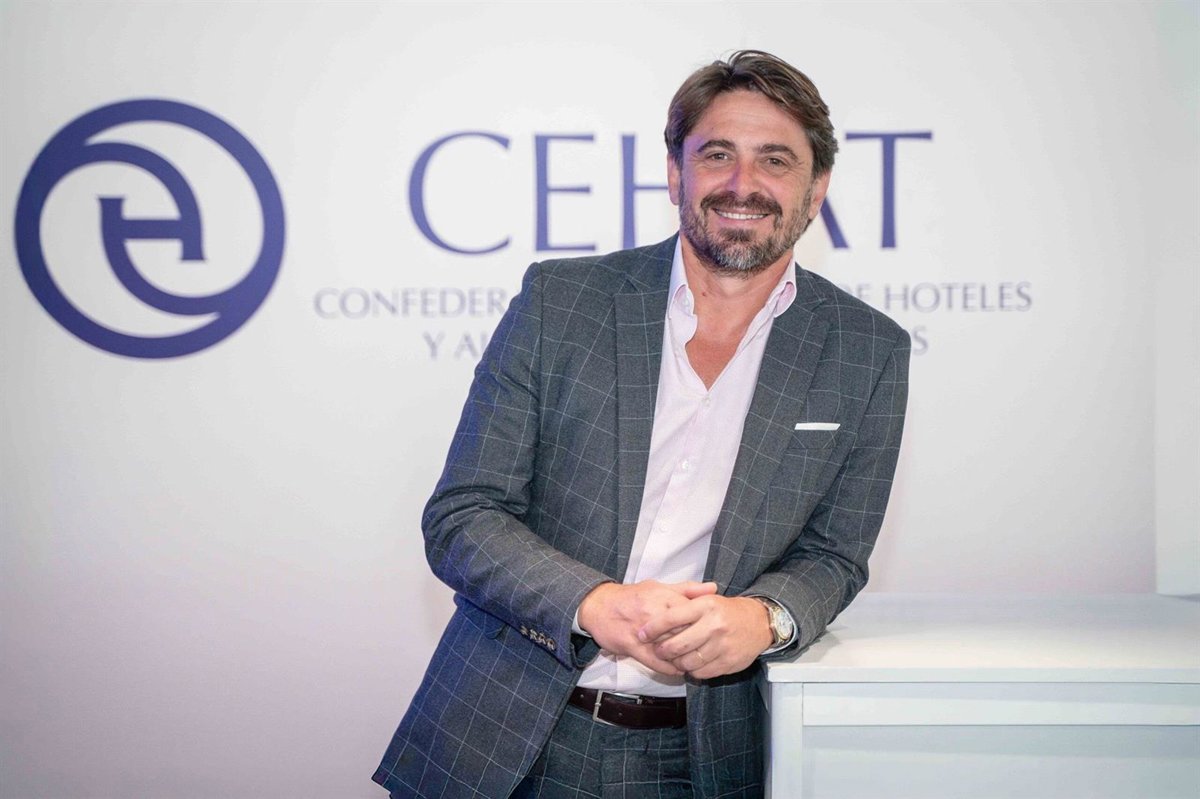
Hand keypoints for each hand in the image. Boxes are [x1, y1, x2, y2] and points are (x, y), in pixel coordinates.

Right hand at [577, 580, 717, 675]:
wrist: (599, 605)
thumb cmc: (632, 596)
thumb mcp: (659, 586)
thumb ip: (687, 589)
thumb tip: (714, 588)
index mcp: (663, 597)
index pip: (693, 612)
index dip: (705, 624)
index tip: (714, 632)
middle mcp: (654, 613)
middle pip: (685, 632)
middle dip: (697, 643)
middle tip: (708, 651)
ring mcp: (643, 631)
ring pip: (672, 649)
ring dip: (685, 658)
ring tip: (696, 663)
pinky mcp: (632, 647)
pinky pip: (656, 662)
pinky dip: (669, 668)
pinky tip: (677, 670)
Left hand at [638, 595, 772, 679]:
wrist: (758, 622)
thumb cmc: (725, 611)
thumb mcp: (706, 599)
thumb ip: (681, 603)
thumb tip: (654, 616)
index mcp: (706, 606)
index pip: (671, 618)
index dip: (652, 628)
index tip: (641, 633)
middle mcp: (714, 625)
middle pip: (677, 645)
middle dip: (662, 650)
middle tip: (657, 651)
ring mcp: (722, 645)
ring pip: (688, 662)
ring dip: (677, 663)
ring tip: (674, 659)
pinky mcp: (729, 662)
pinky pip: (702, 672)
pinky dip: (693, 670)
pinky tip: (691, 664)